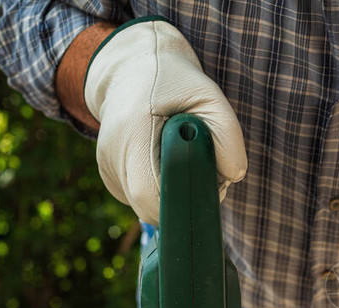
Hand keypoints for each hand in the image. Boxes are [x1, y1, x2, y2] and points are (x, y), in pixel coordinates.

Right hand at [84, 19, 246, 223]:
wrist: (132, 71)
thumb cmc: (174, 83)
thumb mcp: (210, 97)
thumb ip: (227, 135)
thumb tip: (232, 176)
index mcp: (132, 130)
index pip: (147, 193)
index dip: (178, 203)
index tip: (203, 187)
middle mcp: (111, 153)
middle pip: (148, 207)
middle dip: (183, 200)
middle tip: (202, 172)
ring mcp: (106, 167)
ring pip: (145, 206)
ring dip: (172, 194)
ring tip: (181, 158)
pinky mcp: (109, 176)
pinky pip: (139, 199)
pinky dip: (159, 190)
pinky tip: (164, 162)